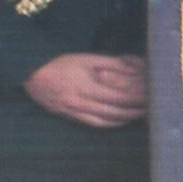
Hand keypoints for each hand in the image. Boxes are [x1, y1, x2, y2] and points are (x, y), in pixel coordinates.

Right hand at [22, 53, 144, 127]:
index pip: (119, 96)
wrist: (30, 75)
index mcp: (86, 87)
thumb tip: (135, 68)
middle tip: (152, 107)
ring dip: (125, 119)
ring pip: (105, 121)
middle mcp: (80, 103)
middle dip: (135, 110)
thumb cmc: (59, 63)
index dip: (137, 98)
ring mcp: (74, 112)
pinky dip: (110, 123)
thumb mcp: (86, 58)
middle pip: (115, 111)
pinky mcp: (68, 116)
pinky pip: (93, 123)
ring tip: (140, 115)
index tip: (152, 95)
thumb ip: (111, 64)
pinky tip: (119, 120)